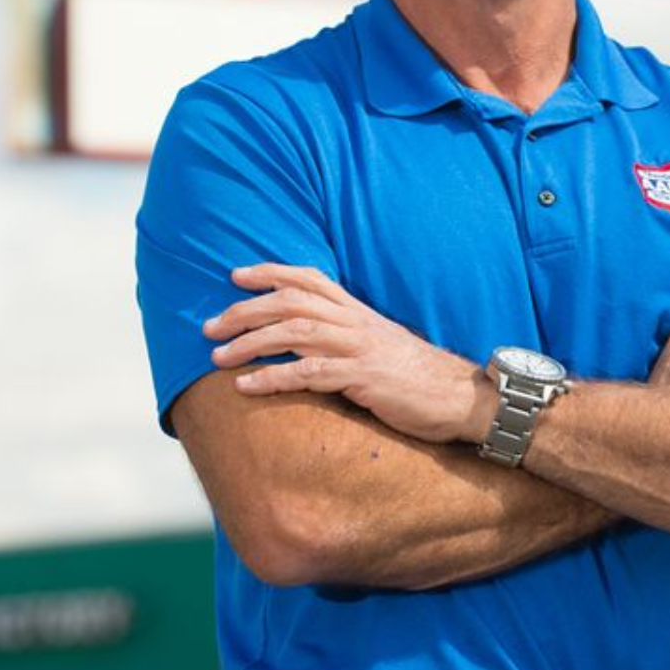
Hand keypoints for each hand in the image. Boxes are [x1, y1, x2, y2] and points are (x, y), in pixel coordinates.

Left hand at [203, 264, 495, 444]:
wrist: (461, 397)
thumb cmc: (418, 377)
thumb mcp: (380, 346)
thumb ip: (348, 337)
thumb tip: (312, 343)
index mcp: (358, 311)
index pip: (309, 278)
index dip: (270, 272)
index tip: (235, 275)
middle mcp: (355, 322)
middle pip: (291, 301)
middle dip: (244, 310)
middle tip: (208, 326)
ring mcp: (359, 347)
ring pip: (294, 331)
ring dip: (250, 342)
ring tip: (217, 356)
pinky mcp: (363, 377)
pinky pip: (309, 373)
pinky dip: (273, 377)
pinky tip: (247, 385)